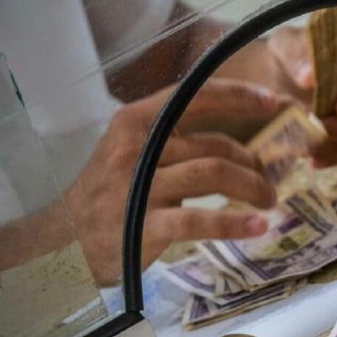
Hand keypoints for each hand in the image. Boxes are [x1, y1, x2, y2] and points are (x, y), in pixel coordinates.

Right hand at [65, 79, 279, 284]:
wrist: (64, 241)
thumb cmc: (107, 194)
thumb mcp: (131, 152)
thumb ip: (173, 142)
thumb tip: (234, 148)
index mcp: (136, 121)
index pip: (195, 95)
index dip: (238, 96)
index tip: (271, 101)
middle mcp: (137, 146)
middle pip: (215, 146)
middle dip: (252, 164)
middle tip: (267, 185)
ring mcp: (139, 186)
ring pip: (214, 174)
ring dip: (252, 188)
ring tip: (267, 203)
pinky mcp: (143, 224)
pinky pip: (200, 219)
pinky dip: (234, 223)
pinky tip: (256, 227)